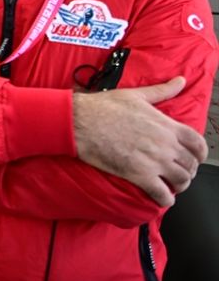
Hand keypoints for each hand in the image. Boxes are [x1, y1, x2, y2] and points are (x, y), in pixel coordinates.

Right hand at [72, 77, 207, 206]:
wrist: (80, 122)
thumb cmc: (104, 107)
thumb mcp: (136, 95)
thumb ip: (162, 90)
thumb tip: (181, 80)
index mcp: (167, 125)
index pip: (198, 144)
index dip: (200, 154)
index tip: (195, 157)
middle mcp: (165, 145)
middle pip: (191, 164)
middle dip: (188, 170)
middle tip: (179, 171)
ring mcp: (154, 162)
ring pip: (181, 180)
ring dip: (179, 185)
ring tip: (171, 185)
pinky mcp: (138, 175)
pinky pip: (161, 194)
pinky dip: (165, 199)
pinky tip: (161, 197)